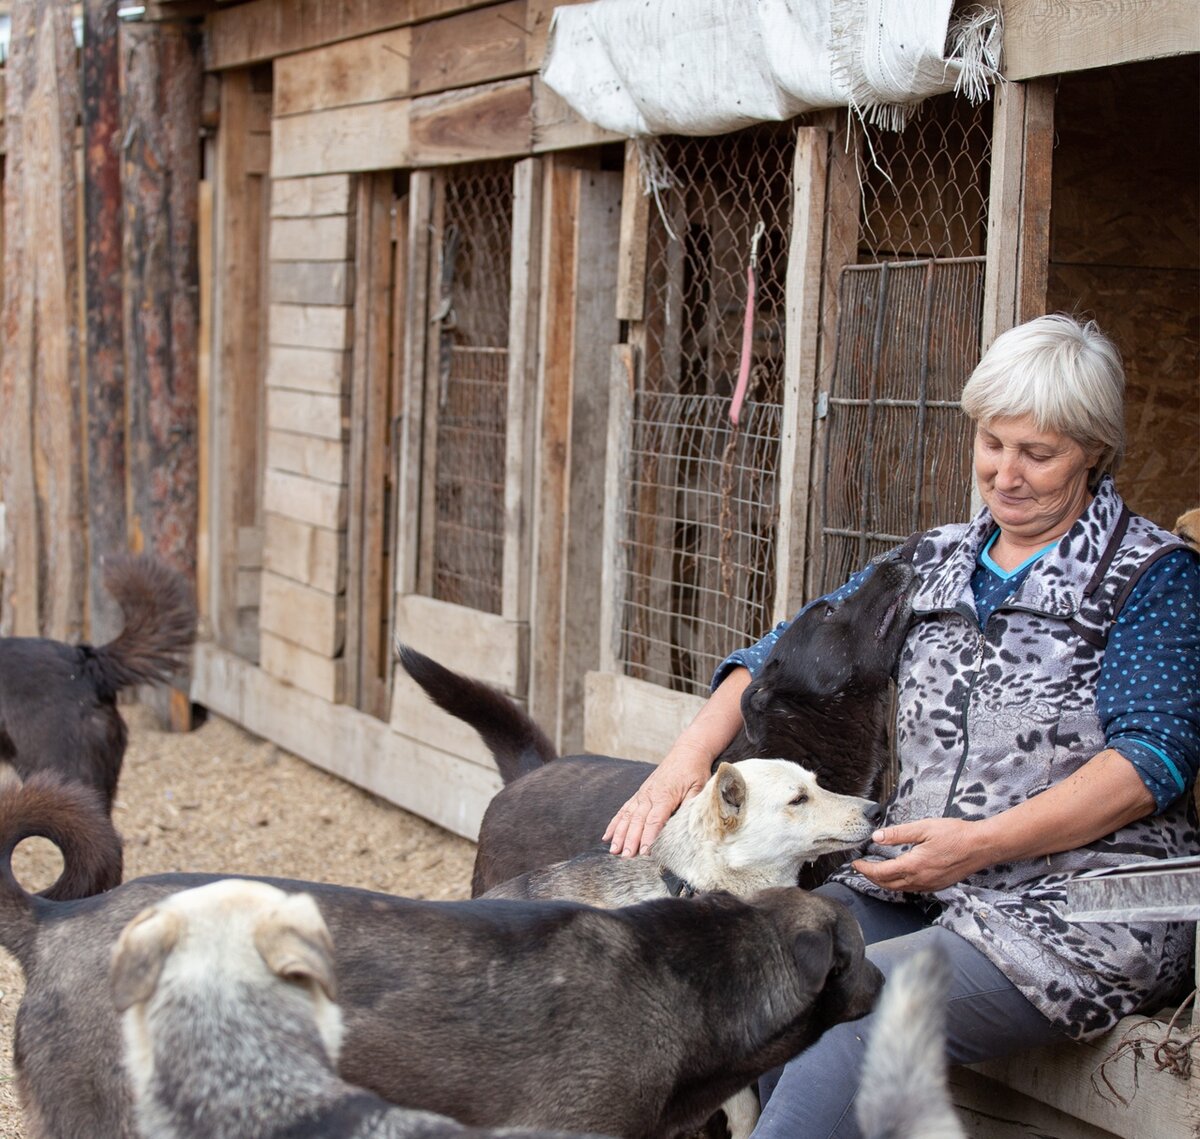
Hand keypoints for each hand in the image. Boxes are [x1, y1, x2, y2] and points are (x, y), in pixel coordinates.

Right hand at [602, 751, 710, 856]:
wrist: (687, 751)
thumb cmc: (694, 770)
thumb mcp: (699, 787)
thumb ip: (691, 806)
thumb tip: (687, 824)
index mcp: (665, 795)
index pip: (655, 820)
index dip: (648, 837)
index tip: (644, 852)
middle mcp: (650, 795)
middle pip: (637, 820)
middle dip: (630, 839)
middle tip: (625, 856)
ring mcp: (642, 794)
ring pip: (627, 816)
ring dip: (619, 834)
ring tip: (613, 850)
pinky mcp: (640, 793)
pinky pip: (624, 809)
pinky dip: (615, 823)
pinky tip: (607, 835)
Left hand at [852, 817, 987, 892]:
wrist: (981, 847)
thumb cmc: (955, 834)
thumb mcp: (924, 828)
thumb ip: (898, 833)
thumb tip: (877, 837)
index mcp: (914, 865)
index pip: (881, 872)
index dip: (865, 869)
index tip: (855, 863)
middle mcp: (920, 879)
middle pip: (887, 884)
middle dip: (871, 877)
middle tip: (861, 868)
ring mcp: (930, 885)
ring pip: (900, 889)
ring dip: (885, 882)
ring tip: (876, 872)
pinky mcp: (938, 885)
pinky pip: (913, 889)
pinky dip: (899, 884)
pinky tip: (899, 876)